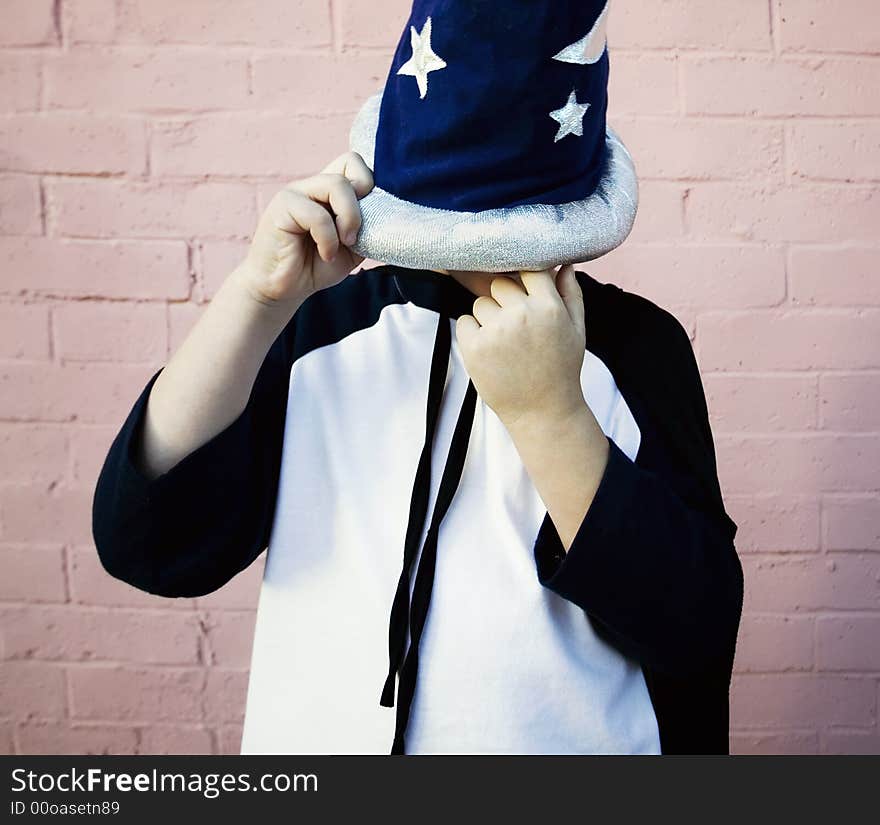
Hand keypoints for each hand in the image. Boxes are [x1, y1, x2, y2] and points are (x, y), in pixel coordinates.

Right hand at [235, 151, 373, 307]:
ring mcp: (296, 193)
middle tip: (355, 237)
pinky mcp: (282, 207)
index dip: (368, 184)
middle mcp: (313, 185)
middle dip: (362, 205)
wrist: (283, 289)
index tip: (367, 219)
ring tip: (343, 244)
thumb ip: (369, 227)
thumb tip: (389, 214)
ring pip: (336, 184)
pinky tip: (326, 254)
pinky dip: (329, 239)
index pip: (354, 161)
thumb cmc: (316, 266)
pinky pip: (317, 215)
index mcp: (328, 190)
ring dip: (349, 218)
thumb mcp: (354, 247)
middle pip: (350, 164)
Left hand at [455, 265, 587, 428]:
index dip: (524, 279)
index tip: (523, 292)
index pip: (529, 269)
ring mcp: (496, 331)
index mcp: (549, 307)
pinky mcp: (474, 347)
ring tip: (504, 343)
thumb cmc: (561, 369)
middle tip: (515, 326)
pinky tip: (490, 351)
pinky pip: (464, 322)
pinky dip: (472, 333)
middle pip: (499, 284)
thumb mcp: (577, 330)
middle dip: (504, 300)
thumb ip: (570, 294)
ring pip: (480, 303)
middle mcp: (521, 315)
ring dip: (488, 318)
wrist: (542, 411)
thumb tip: (563, 263)